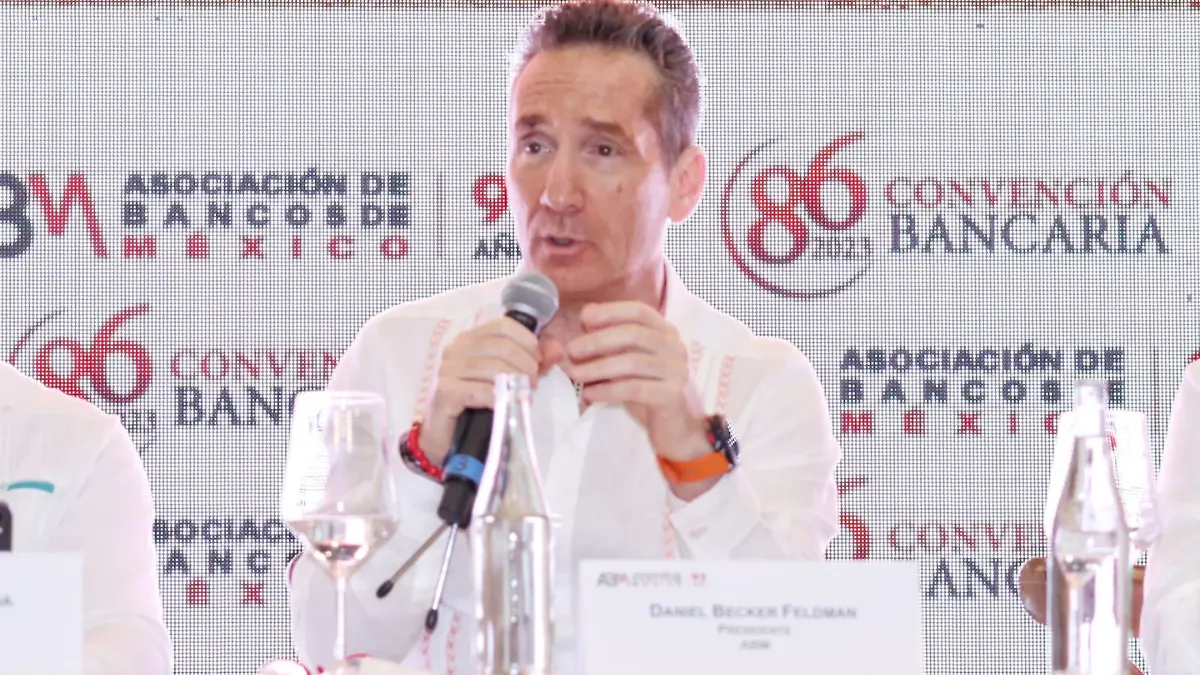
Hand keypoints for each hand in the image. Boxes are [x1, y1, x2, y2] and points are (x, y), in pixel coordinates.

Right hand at [422, 317, 563, 463]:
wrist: (448, 439)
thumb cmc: (478, 406)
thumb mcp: (510, 379)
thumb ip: (533, 361)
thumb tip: (557, 349)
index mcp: (470, 338)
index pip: (504, 325)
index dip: (528, 342)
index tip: (538, 362)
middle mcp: (456, 348)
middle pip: (503, 346)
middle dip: (526, 365)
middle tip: (533, 384)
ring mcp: (447, 370)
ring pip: (494, 368)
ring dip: (516, 383)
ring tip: (524, 395)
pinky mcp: (445, 392)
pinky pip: (481, 391)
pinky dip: (499, 398)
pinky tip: (505, 406)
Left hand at [564, 302, 708, 463]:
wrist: (673, 426)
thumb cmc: (646, 388)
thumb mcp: (626, 359)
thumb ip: (610, 337)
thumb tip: (587, 313)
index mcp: (664, 331)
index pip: (639, 311)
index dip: (611, 312)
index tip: (584, 318)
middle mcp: (674, 347)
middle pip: (635, 334)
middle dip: (599, 340)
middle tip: (572, 350)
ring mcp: (676, 371)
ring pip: (634, 363)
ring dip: (599, 367)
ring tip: (575, 374)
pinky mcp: (671, 395)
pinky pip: (635, 389)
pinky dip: (608, 390)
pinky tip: (590, 394)